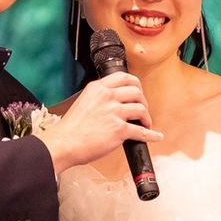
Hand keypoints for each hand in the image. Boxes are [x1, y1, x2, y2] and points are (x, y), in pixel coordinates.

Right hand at [36, 73, 161, 174]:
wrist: (64, 143)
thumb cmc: (71, 128)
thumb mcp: (83, 102)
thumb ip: (99, 99)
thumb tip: (113, 104)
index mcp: (98, 88)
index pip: (124, 77)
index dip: (135, 84)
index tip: (138, 91)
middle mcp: (107, 97)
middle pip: (136, 91)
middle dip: (143, 100)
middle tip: (142, 109)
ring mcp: (114, 112)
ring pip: (141, 109)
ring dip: (146, 117)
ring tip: (145, 123)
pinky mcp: (119, 129)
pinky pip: (142, 131)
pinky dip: (152, 134)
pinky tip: (156, 136)